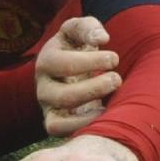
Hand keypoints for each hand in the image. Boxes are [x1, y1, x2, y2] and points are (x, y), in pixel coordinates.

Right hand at [35, 16, 120, 136]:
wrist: (70, 66)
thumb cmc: (77, 46)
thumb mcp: (80, 31)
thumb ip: (89, 29)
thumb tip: (101, 39)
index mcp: (47, 59)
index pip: (64, 63)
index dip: (90, 62)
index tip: (114, 57)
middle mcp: (42, 85)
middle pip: (63, 95)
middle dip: (93, 89)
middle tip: (116, 79)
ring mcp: (47, 106)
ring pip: (58, 119)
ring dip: (88, 114)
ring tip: (109, 102)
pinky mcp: (53, 121)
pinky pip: (59, 131)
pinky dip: (79, 127)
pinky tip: (102, 114)